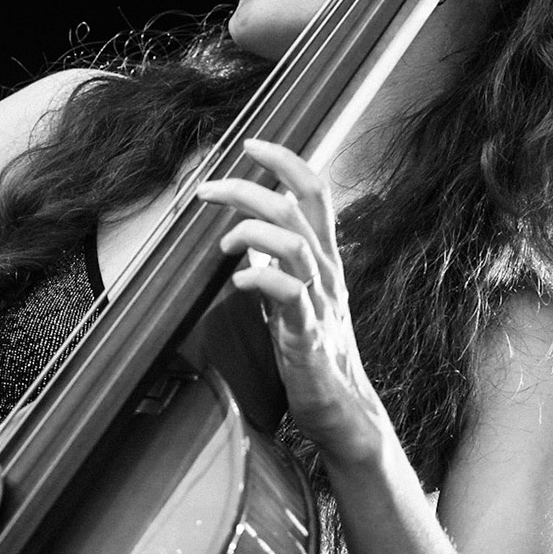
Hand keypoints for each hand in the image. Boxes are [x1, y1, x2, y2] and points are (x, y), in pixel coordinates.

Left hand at [194, 138, 390, 467]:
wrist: (344, 410)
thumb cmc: (316, 352)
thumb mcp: (293, 296)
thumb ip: (276, 265)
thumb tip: (247, 239)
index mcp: (325, 258)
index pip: (315, 192)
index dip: (286, 161)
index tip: (252, 144)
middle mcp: (328, 272)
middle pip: (298, 207)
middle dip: (250, 188)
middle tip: (208, 189)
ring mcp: (321, 302)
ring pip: (295, 244)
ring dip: (252, 232)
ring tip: (223, 243)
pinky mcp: (309, 336)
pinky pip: (290, 296)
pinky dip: (261, 279)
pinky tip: (238, 281)